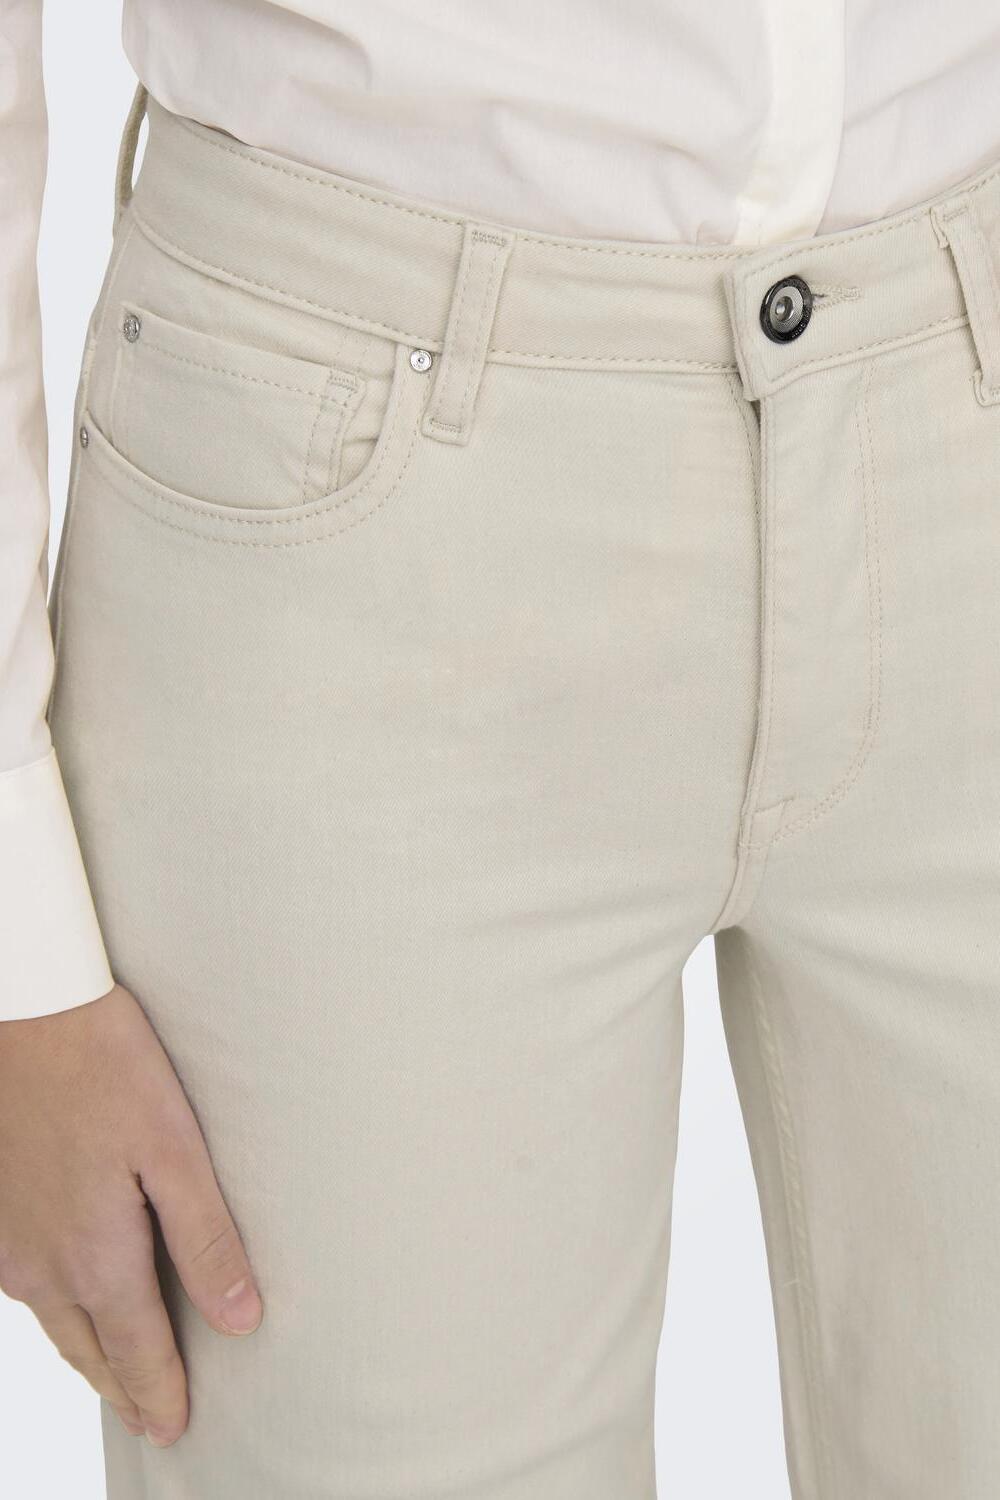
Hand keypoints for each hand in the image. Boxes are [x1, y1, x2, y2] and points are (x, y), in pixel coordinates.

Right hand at [0, 984, 261, 1446]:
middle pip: (89, 1350)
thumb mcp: (175, 1149)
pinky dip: (59, 1311)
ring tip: (121, 1374)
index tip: (178, 1428)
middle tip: (154, 1421)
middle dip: (125, 1388)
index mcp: (95, 1256)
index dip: (161, 1392)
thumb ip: (207, 1239)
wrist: (27, 1012)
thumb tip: (240, 1319)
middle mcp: (41, 1265)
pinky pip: (27, 1287)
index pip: (136, 1350)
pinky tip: (74, 1303)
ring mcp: (7, 1242)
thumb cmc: (106, 1068)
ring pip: (54, 1321)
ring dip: (90, 1353)